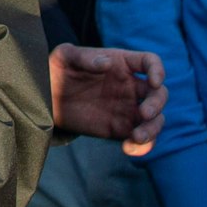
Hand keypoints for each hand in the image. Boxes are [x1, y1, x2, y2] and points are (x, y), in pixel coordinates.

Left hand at [49, 43, 166, 154]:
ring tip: (136, 136)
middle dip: (157, 104)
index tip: (154, 81)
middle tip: (144, 113)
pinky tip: (129, 149)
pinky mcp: (120, 128)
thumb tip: (107, 62)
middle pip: (159, 94)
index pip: (149, 62)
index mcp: (121, 64)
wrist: (47, 97)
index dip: (158, 69)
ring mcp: (127, 108)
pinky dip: (142, 146)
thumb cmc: (57, 70)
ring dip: (153, 129)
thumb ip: (85, 57)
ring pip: (155, 119)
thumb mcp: (65, 57)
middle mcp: (130, 86)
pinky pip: (140, 139)